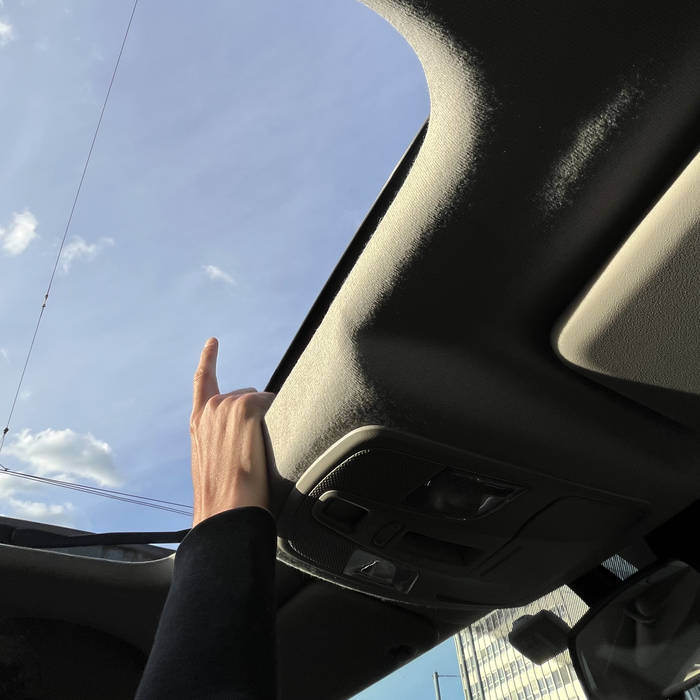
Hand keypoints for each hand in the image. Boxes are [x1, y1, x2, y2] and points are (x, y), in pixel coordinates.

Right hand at [189, 337, 274, 527]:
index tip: (213, 342)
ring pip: (261, 401)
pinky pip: (273, 404)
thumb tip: (238, 441)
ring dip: (265, 420)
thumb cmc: (222, 497)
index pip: (203, 381)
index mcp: (198, 422)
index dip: (209, 359)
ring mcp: (227, 406)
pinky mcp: (246, 408)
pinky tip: (267, 441)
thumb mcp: (213, 463)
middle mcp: (210, 409)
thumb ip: (221, 441)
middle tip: (253, 449)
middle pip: (246, 395)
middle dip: (255, 414)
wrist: (225, 511)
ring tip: (257, 454)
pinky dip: (278, 418)